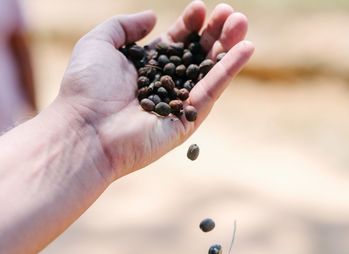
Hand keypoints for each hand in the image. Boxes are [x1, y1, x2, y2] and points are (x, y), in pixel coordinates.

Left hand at [58, 1, 253, 180]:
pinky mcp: (188, 120)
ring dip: (227, 47)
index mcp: (146, 68)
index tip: (200, 7)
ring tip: (241, 23)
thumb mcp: (99, 43)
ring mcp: (178, 103)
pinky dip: (228, 70)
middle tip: (230, 13)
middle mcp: (164, 84)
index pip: (175, 43)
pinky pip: (212, 91)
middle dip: (213, 33)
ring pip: (209, 71)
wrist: (85, 129)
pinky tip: (245, 49)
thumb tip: (152, 17)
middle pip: (196, 55)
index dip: (189, 25)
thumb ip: (124, 26)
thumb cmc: (86, 87)